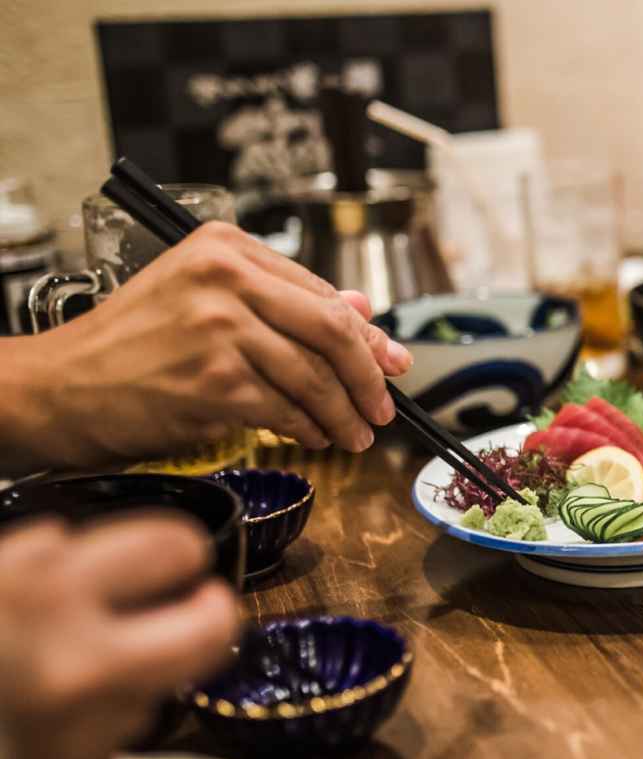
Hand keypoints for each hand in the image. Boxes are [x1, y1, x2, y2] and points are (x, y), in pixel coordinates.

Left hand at [0, 515, 236, 758]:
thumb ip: (129, 707)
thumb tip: (162, 658)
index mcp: (94, 670)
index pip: (206, 621)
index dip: (219, 615)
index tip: (213, 611)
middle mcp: (54, 606)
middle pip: (164, 542)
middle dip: (180, 557)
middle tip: (174, 577)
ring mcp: (5, 576)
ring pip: (79, 536)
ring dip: (91, 566)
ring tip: (79, 600)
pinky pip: (21, 547)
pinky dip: (34, 570)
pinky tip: (24, 605)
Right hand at [10, 223, 411, 471]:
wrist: (62, 385)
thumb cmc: (133, 345)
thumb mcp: (203, 301)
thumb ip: (283, 302)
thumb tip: (363, 314)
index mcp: (225, 247)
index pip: (322, 292)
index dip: (367, 336)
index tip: (389, 362)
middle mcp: (225, 278)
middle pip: (332, 330)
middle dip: (370, 376)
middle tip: (384, 406)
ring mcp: (220, 328)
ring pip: (314, 376)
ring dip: (343, 414)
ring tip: (353, 434)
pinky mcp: (216, 380)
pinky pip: (286, 409)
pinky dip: (307, 429)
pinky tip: (311, 437)